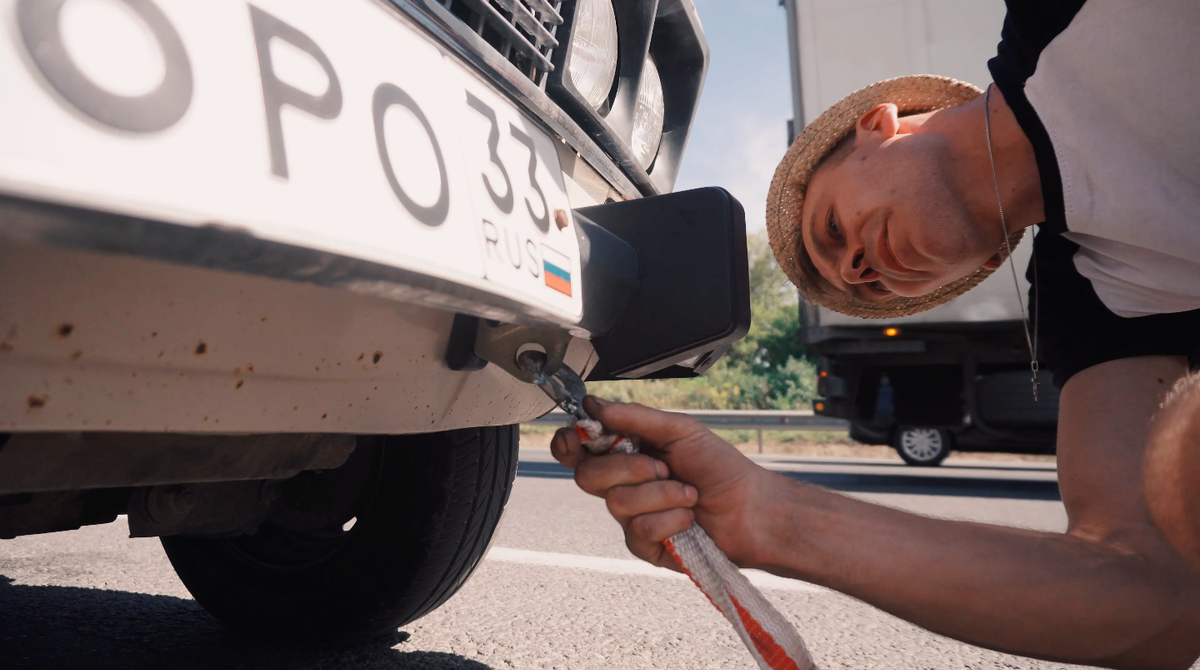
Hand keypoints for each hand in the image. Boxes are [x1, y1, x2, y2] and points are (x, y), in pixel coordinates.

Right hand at [551, 396, 777, 570]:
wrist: (751, 508)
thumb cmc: (720, 467)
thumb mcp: (679, 430)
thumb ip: (634, 417)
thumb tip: (593, 404)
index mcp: (624, 453)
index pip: (577, 450)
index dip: (568, 443)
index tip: (577, 435)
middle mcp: (621, 485)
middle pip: (586, 476)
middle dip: (627, 468)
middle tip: (664, 466)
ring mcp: (630, 517)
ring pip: (616, 503)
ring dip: (661, 494)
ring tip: (689, 493)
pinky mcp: (643, 546)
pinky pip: (639, 530)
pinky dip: (671, 519)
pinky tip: (689, 518)